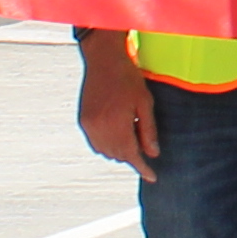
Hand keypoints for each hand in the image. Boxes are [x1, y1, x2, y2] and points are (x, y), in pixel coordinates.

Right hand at [72, 41, 158, 170]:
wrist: (103, 60)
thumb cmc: (128, 78)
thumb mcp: (145, 103)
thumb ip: (148, 130)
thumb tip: (153, 153)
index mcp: (116, 125)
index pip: (132, 155)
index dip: (143, 168)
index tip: (152, 177)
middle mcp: (99, 129)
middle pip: (118, 155)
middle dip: (133, 156)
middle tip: (145, 147)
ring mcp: (89, 126)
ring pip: (106, 151)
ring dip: (119, 151)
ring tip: (132, 136)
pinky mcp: (83, 120)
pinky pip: (95, 143)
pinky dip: (107, 144)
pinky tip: (118, 133)